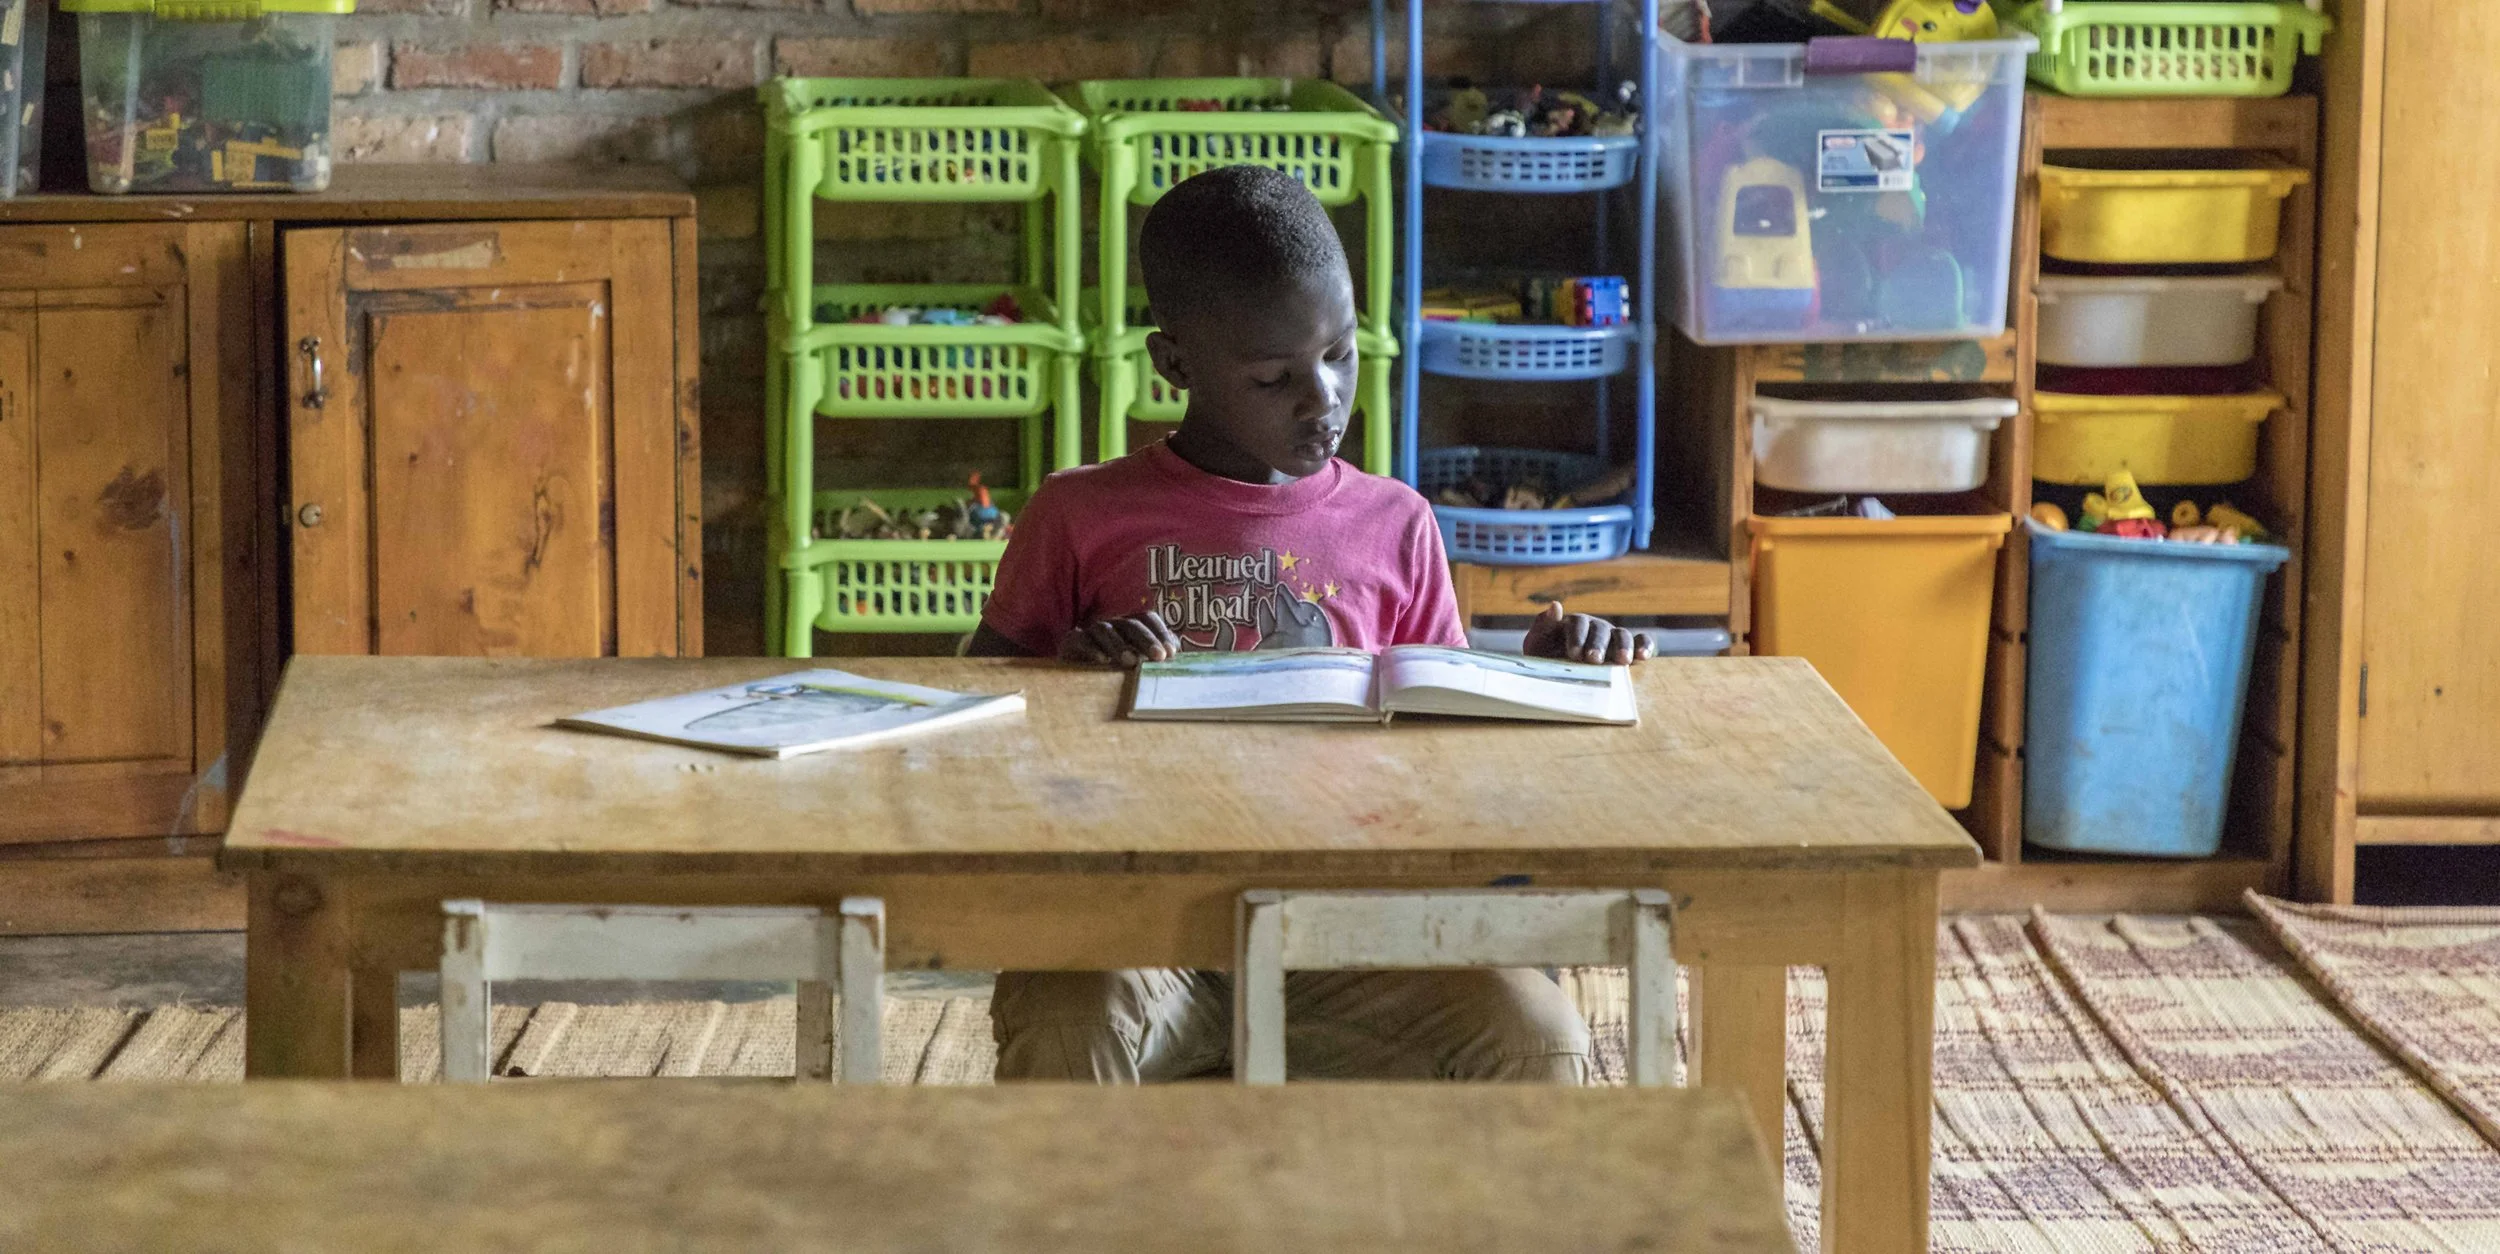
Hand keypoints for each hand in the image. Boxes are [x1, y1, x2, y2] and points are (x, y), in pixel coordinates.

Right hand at [1058, 612, 1183, 666]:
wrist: (1074, 673)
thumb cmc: (1109, 666)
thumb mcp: (1134, 659)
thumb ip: (1154, 651)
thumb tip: (1175, 646)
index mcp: (1128, 625)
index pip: (1146, 619)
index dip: (1159, 632)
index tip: (1171, 652)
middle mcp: (1112, 623)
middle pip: (1130, 624)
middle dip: (1146, 640)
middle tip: (1159, 657)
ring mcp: (1090, 630)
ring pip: (1105, 630)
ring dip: (1119, 645)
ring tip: (1130, 661)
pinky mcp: (1071, 640)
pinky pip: (1080, 640)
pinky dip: (1092, 649)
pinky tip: (1102, 661)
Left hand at [1520, 601, 1653, 665]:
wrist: (1553, 674)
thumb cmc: (1545, 658)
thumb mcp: (1537, 643)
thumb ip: (1544, 624)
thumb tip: (1556, 604)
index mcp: (1574, 623)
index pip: (1579, 623)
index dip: (1577, 637)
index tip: (1573, 654)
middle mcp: (1595, 627)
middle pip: (1601, 630)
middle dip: (1598, 644)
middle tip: (1593, 659)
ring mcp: (1613, 637)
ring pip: (1622, 635)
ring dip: (1623, 646)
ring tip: (1622, 661)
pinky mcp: (1627, 649)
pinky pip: (1640, 641)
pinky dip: (1644, 645)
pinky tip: (1643, 656)